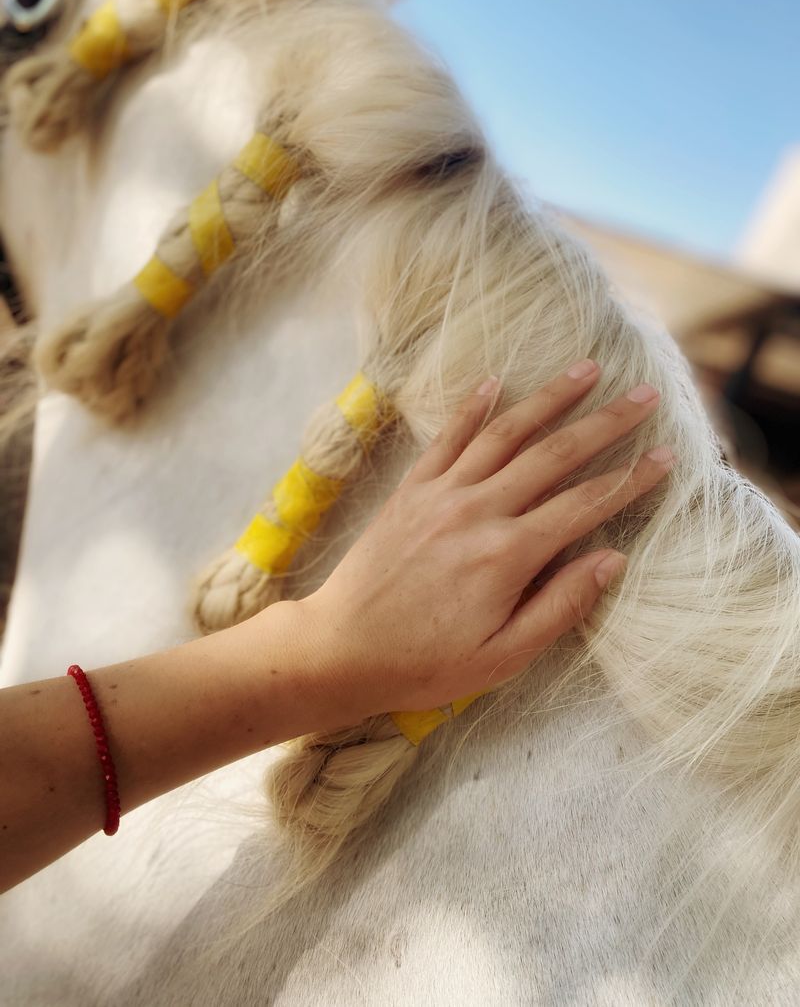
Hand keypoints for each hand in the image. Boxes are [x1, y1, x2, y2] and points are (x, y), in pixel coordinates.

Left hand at [297, 359, 673, 721]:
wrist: (340, 648)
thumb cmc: (425, 663)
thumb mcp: (503, 656)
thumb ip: (560, 606)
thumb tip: (611, 560)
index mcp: (508, 555)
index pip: (585, 505)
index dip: (630, 479)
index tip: (665, 456)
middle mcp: (478, 511)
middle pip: (555, 455)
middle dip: (605, 422)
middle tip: (644, 395)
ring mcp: (441, 494)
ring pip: (506, 433)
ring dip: (549, 398)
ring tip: (586, 369)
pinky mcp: (411, 490)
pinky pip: (447, 437)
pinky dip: (472, 406)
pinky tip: (495, 382)